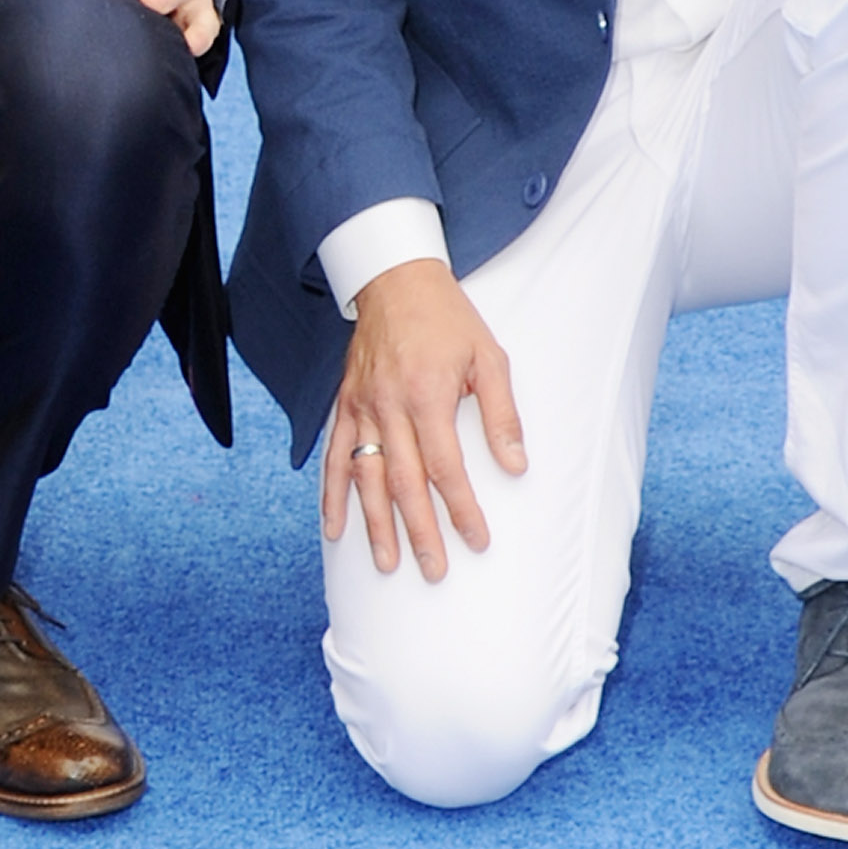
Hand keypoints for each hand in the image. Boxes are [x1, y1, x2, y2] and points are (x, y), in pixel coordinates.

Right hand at [321, 260, 524, 580]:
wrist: (394, 277)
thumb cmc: (448, 318)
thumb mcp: (488, 357)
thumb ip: (500, 414)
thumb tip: (516, 467)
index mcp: (427, 395)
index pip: (445, 467)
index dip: (461, 509)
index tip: (477, 540)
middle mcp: (389, 406)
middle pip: (404, 482)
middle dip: (419, 532)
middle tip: (434, 571)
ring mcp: (361, 406)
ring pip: (365, 476)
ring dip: (375, 524)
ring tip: (387, 563)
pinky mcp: (344, 403)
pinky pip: (334, 455)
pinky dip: (331, 494)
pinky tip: (334, 528)